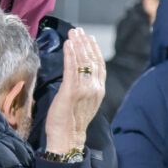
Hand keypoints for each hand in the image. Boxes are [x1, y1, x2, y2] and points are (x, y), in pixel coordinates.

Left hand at [45, 28, 105, 153]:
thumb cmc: (71, 122)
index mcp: (99, 91)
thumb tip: (79, 74)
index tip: (89, 38)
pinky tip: (68, 44)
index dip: (94, 50)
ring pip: (82, 61)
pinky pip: (71, 68)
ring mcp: (84, 89)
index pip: (99, 65)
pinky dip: (70, 54)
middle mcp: (94, 88)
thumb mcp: (84, 102)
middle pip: (91, 60)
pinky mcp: (71, 91)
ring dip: (77, 44)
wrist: (67, 138)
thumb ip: (85, 88)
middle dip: (84, 43)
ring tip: (73, 33)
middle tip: (78, 30)